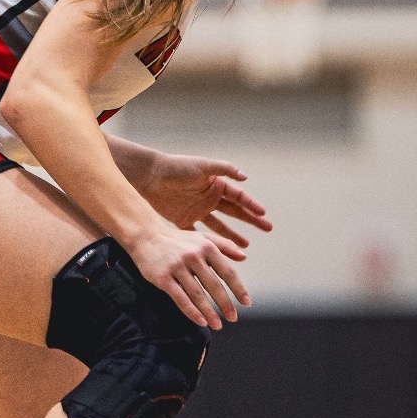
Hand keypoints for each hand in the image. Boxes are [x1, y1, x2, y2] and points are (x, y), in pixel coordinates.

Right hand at [127, 223, 249, 328]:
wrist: (146, 236)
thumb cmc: (179, 240)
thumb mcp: (203, 237)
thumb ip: (225, 245)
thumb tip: (244, 256)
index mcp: (207, 247)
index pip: (227, 272)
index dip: (238, 289)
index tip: (246, 303)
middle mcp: (193, 256)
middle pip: (214, 285)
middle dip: (225, 304)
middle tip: (234, 318)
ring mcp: (177, 267)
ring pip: (197, 294)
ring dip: (209, 312)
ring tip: (218, 325)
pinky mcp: (162, 277)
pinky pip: (179, 298)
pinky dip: (191, 311)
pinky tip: (201, 321)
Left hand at [138, 153, 272, 249]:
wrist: (148, 176)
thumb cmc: (176, 167)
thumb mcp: (203, 165)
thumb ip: (224, 169)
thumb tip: (246, 177)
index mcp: (216, 185)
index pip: (239, 197)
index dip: (251, 205)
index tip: (263, 214)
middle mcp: (209, 198)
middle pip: (235, 212)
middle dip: (251, 220)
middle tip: (268, 228)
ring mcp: (197, 210)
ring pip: (220, 226)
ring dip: (232, 236)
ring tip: (245, 247)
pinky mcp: (183, 220)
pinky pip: (199, 234)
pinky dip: (207, 242)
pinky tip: (217, 252)